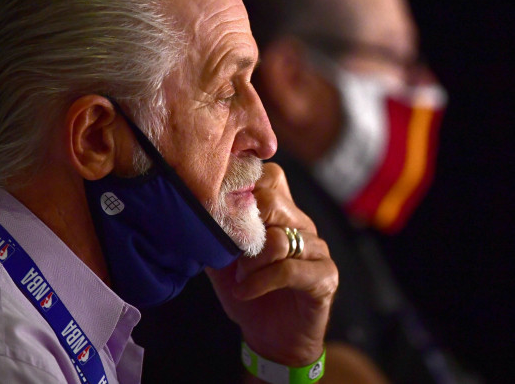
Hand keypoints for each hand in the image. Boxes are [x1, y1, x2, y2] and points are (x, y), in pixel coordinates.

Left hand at [206, 162, 337, 366]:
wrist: (273, 339)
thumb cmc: (249, 292)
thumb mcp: (222, 259)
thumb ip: (213, 231)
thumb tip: (188, 207)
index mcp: (282, 212)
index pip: (270, 175)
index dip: (244, 186)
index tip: (221, 206)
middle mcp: (303, 224)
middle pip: (273, 201)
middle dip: (244, 226)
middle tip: (232, 252)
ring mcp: (317, 249)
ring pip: (279, 238)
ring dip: (251, 262)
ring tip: (240, 278)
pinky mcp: (325, 276)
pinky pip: (289, 269)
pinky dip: (260, 282)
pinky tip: (245, 291)